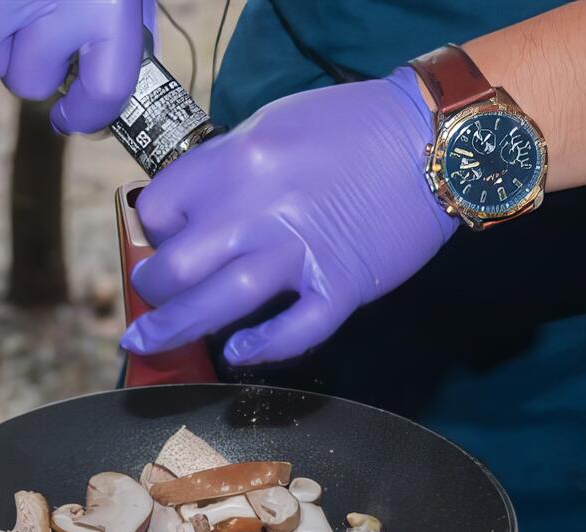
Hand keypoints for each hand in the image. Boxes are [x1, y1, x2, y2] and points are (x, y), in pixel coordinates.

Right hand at [0, 0, 146, 133]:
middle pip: (31, 84)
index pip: (102, 95)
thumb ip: (121, 39)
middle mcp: (60, 2)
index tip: (75, 116)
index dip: (88, 116)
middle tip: (44, 46)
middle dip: (37, 73)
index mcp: (110, 7)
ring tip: (14, 15)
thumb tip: (101, 110)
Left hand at [120, 67, 460, 365]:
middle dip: (152, 289)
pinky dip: (262, 347)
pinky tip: (238, 353)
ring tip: (150, 343)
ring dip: (177, 329)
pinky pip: (295, 330)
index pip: (162, 210)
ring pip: (219, 303)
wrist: (435, 136)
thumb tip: (190, 211)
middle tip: (153, 296)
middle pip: (177, 267)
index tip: (167, 240)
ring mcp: (302, 251)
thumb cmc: (350, 126)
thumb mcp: (271, 125)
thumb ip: (226, 168)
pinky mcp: (343, 284)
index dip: (155, 230)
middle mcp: (259, 208)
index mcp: (237, 160)